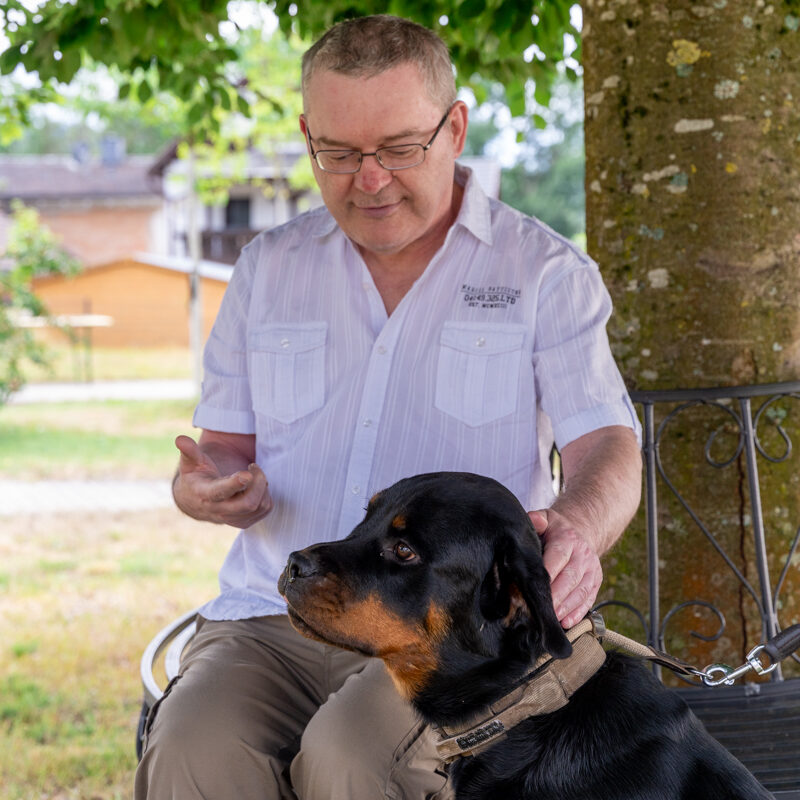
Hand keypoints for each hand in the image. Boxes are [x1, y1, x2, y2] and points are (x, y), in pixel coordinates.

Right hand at [174, 434, 272, 526]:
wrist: (195, 502)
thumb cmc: (196, 477)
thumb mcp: (190, 463)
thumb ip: (189, 451)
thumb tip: (180, 439)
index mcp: (205, 494)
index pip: (221, 492)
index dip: (235, 484)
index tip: (247, 474)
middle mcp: (219, 510)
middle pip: (248, 503)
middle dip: (258, 482)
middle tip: (253, 466)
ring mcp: (232, 519)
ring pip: (260, 506)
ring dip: (263, 486)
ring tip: (254, 474)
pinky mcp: (244, 522)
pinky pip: (265, 510)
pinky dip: (266, 495)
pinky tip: (255, 487)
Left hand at [528, 508, 601, 628]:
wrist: (579, 533)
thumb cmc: (554, 530)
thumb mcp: (546, 518)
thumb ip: (537, 519)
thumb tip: (533, 519)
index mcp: (568, 539)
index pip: (558, 556)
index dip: (547, 573)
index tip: (533, 587)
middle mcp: (582, 555)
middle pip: (570, 578)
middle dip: (556, 596)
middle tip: (542, 610)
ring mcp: (591, 570)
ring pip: (581, 591)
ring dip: (566, 607)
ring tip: (552, 619)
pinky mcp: (596, 582)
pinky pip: (589, 600)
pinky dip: (578, 613)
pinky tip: (566, 622)